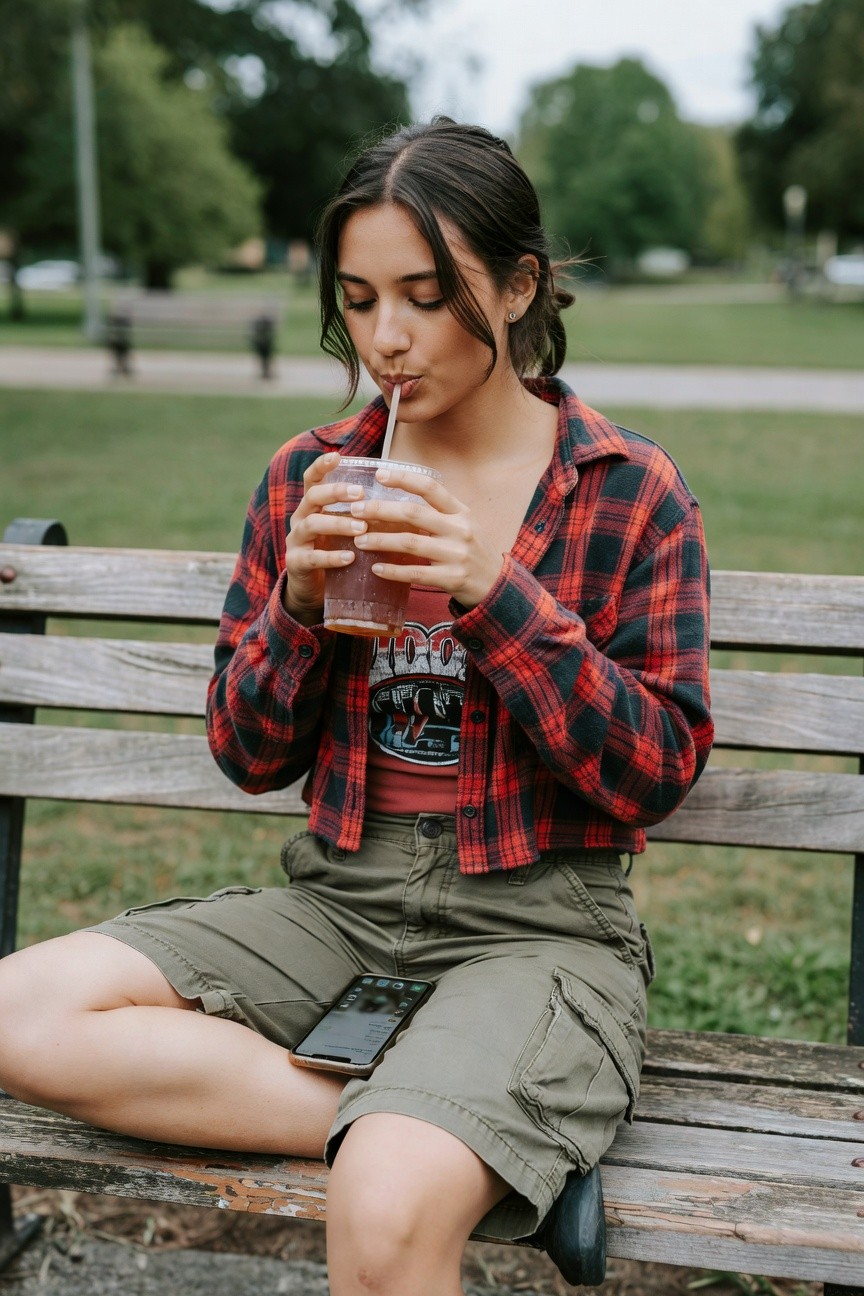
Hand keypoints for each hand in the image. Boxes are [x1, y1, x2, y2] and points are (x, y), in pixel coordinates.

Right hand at [282, 453, 367, 623]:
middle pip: (312, 496)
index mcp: (313, 506)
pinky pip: (312, 558)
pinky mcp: (297, 564)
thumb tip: (407, 502)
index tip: (338, 456)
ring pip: (312, 524)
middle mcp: (301, 518)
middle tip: (359, 493)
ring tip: (361, 527)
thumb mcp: (345, 529)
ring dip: (338, 524)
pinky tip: (350, 557)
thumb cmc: (336, 551)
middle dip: (335, 492)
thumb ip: (364, 515)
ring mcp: (296, 541)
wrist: (312, 590)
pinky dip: (332, 557)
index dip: (322, 466)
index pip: (312, 479)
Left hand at [349, 465, 504, 609]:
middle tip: (356, 511)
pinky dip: (393, 571)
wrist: (496, 584)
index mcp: (460, 512)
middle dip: (380, 510)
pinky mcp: (452, 578)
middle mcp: (459, 529)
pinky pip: (416, 573)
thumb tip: (395, 500)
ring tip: (359, 540)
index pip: (430, 488)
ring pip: (410, 543)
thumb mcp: (462, 525)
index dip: (404, 479)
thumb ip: (437, 513)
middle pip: (413, 513)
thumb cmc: (471, 551)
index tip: (379, 475)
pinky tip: (376, 568)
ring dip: (381, 540)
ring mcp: (456, 554)